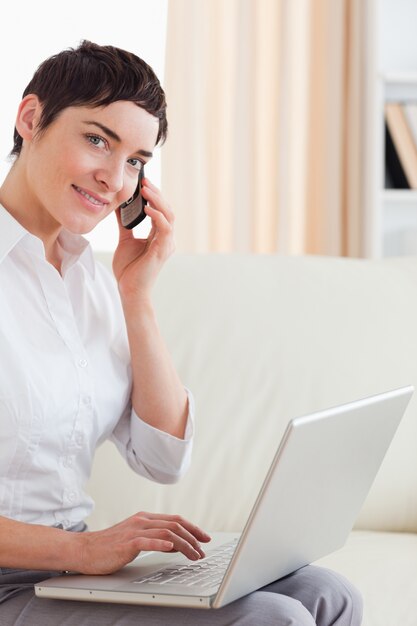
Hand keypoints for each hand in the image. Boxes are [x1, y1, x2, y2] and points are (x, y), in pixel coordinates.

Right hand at [76, 512, 210, 574]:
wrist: (84, 550)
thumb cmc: (109, 547)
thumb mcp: (136, 540)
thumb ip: (155, 538)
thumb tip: (176, 545)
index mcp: (145, 518)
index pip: (175, 520)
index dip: (193, 528)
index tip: (205, 537)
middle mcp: (142, 521)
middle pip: (175, 524)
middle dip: (193, 536)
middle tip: (204, 549)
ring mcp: (134, 530)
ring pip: (167, 532)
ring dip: (185, 544)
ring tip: (195, 554)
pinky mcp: (127, 542)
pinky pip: (147, 541)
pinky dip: (161, 543)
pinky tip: (171, 548)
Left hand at [112, 178, 174, 300]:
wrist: (129, 289)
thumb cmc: (128, 269)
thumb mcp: (125, 240)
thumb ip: (125, 224)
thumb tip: (118, 206)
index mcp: (159, 236)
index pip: (160, 210)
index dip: (154, 196)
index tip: (143, 183)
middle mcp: (166, 239)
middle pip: (167, 210)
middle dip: (156, 194)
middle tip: (144, 181)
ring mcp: (166, 244)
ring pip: (168, 216)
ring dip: (158, 201)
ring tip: (145, 189)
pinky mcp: (162, 250)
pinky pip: (165, 228)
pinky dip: (157, 216)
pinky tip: (147, 208)